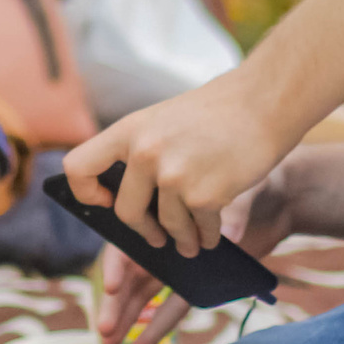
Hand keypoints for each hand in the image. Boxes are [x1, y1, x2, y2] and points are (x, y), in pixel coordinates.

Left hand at [60, 69, 288, 256]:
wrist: (265, 101)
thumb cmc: (218, 112)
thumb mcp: (163, 120)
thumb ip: (140, 151)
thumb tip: (125, 200)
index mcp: (129, 130)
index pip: (79, 167)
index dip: (86, 192)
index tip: (106, 200)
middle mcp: (145, 152)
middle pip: (125, 213)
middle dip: (144, 231)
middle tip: (157, 237)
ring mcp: (174, 175)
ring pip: (167, 227)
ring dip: (182, 239)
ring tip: (191, 242)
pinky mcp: (204, 195)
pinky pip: (199, 230)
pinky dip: (206, 237)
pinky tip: (212, 235)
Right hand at [92, 166, 295, 343]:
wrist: (274, 203)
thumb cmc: (248, 186)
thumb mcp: (238, 192)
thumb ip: (231, 211)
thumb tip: (231, 235)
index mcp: (157, 214)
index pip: (126, 242)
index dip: (115, 265)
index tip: (111, 286)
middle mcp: (159, 242)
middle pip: (127, 276)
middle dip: (114, 303)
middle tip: (104, 328)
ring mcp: (174, 266)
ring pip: (141, 297)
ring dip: (125, 319)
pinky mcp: (194, 285)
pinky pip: (170, 309)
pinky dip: (155, 329)